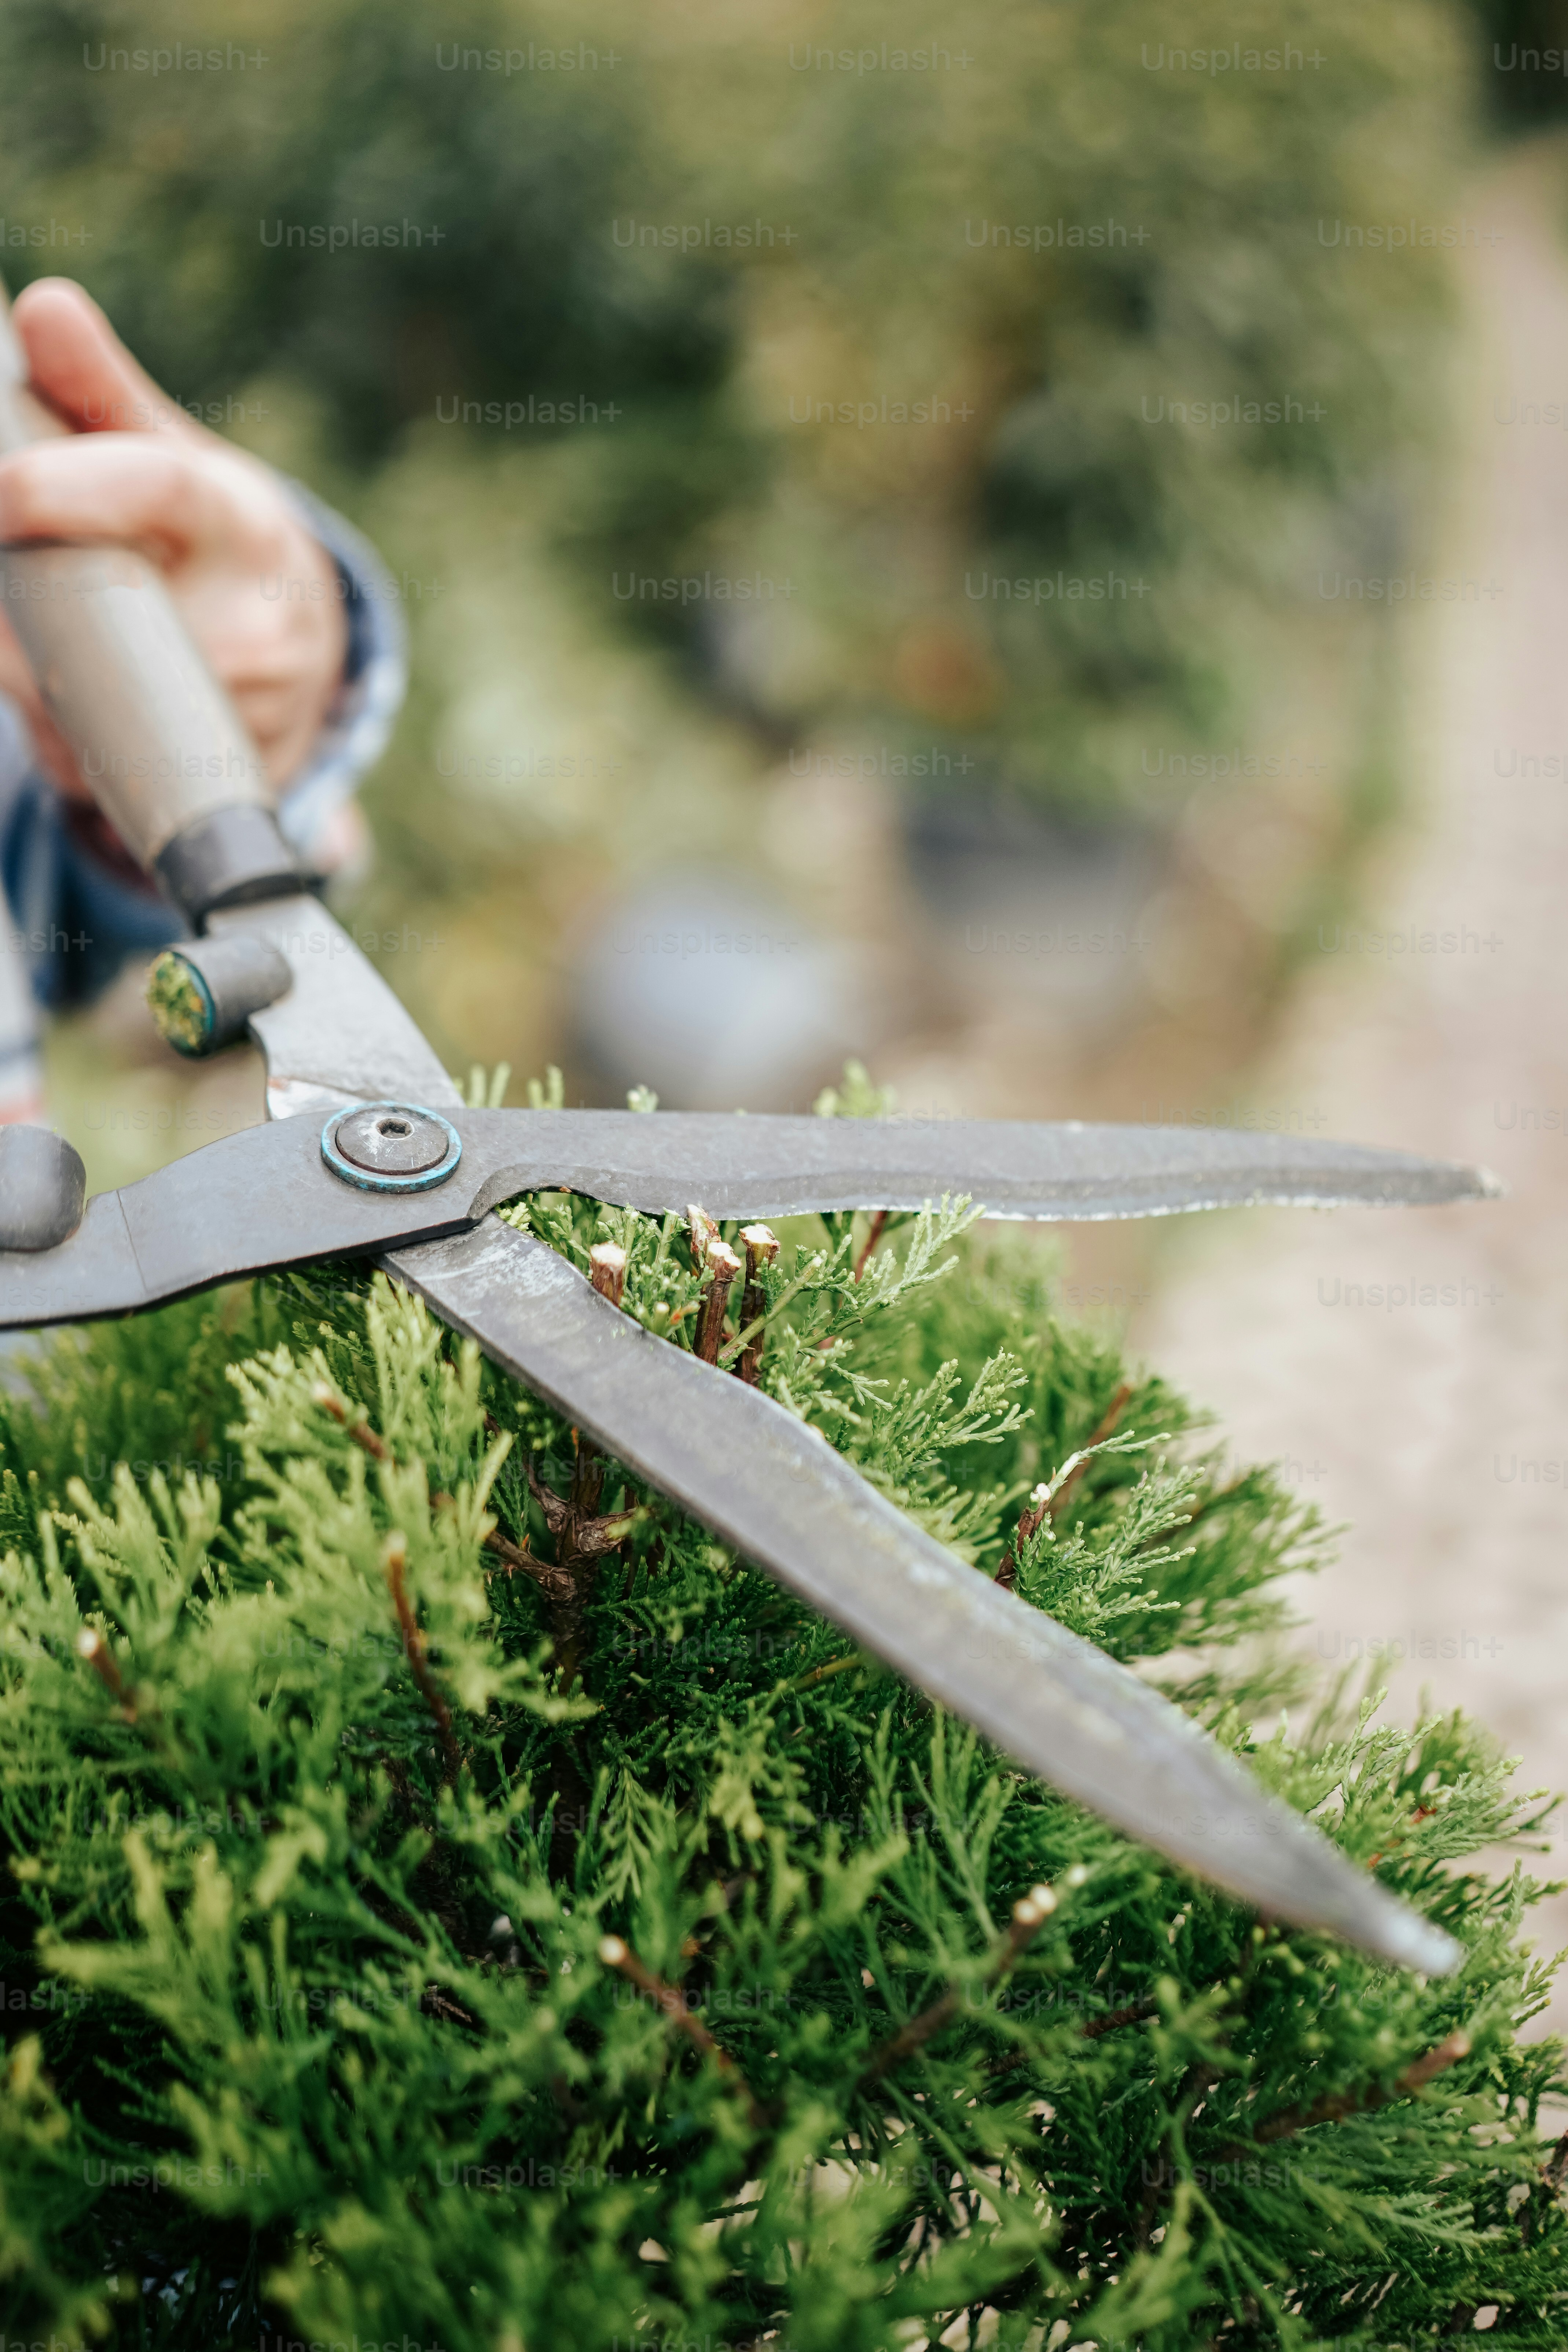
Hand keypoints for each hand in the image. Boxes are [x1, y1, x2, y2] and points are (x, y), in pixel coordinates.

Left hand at [0, 278, 346, 801]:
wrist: (295, 651)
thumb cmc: (203, 536)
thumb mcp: (163, 454)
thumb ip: (96, 390)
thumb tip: (44, 306)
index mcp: (241, 524)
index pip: (151, 489)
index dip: (59, 488)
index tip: (0, 488)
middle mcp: (262, 625)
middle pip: (97, 613)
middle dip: (23, 604)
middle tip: (13, 578)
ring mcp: (246, 713)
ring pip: (84, 695)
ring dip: (29, 666)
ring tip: (49, 631)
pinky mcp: (216, 779)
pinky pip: (95, 760)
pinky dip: (59, 726)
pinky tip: (79, 690)